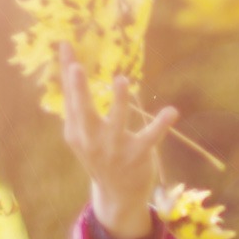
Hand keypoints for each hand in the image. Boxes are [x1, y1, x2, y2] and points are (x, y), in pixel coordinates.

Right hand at [59, 44, 177, 238]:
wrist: (116, 195)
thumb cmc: (100, 155)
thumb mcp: (82, 135)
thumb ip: (77, 106)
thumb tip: (69, 69)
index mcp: (76, 131)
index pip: (70, 97)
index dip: (67, 71)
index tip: (66, 43)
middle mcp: (92, 139)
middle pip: (83, 111)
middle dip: (79, 90)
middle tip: (77, 68)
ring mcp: (115, 148)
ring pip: (117, 122)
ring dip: (119, 102)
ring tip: (122, 80)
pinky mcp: (137, 155)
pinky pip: (150, 138)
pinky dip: (161, 125)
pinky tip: (172, 111)